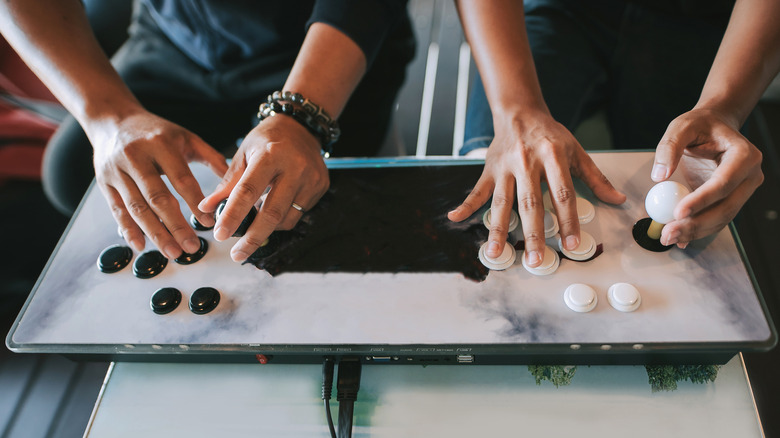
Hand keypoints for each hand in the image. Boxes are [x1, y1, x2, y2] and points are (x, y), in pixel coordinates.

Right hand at [90, 111, 228, 258]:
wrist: (113, 119)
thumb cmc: (155, 131)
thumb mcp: (185, 137)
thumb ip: (211, 158)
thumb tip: (234, 183)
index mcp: (161, 144)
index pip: (181, 178)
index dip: (195, 202)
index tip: (210, 222)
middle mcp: (136, 157)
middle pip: (157, 197)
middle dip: (176, 226)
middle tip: (192, 247)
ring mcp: (117, 170)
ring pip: (137, 208)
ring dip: (155, 233)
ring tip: (172, 252)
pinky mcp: (105, 182)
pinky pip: (117, 210)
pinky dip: (129, 230)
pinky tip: (141, 245)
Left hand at [199, 114, 328, 261]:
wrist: (301, 127)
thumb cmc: (268, 139)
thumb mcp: (244, 153)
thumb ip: (228, 183)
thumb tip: (208, 208)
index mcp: (271, 155)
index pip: (248, 191)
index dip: (233, 215)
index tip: (220, 234)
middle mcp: (295, 168)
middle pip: (272, 213)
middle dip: (253, 238)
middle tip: (237, 254)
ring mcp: (311, 179)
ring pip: (286, 218)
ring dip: (267, 228)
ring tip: (254, 225)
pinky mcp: (321, 187)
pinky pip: (298, 214)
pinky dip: (281, 219)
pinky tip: (273, 210)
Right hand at [448, 112, 625, 266]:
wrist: (520, 111)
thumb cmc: (550, 134)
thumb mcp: (576, 150)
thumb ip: (595, 178)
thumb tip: (617, 199)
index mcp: (553, 156)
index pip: (562, 194)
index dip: (568, 220)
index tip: (572, 244)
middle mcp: (527, 163)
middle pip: (530, 203)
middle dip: (533, 234)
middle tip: (536, 259)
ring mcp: (505, 167)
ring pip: (502, 202)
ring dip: (497, 229)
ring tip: (495, 252)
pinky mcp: (489, 170)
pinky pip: (477, 190)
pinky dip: (465, 204)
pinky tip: (455, 217)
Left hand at [651, 108, 762, 247]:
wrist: (714, 127)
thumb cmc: (701, 125)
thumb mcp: (681, 126)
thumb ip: (669, 147)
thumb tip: (659, 176)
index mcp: (744, 155)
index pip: (723, 183)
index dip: (701, 200)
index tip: (678, 212)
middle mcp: (749, 175)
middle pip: (726, 207)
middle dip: (696, 223)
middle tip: (669, 233)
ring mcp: (743, 190)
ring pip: (723, 218)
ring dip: (696, 232)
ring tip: (669, 238)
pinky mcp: (732, 199)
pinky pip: (717, 219)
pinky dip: (698, 230)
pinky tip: (680, 238)